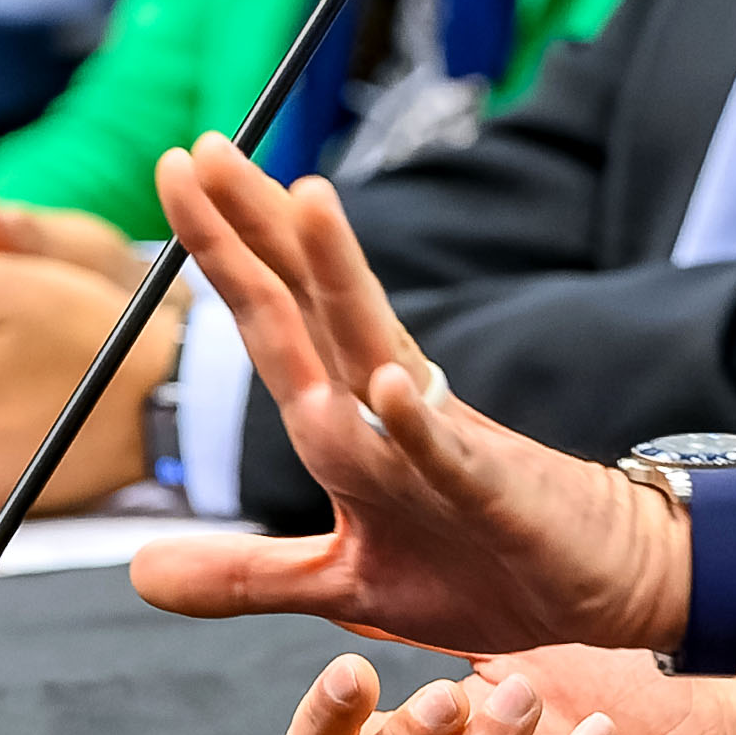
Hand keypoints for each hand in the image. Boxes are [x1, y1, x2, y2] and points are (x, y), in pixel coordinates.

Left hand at [128, 133, 714, 662]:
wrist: (594, 589)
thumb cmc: (478, 565)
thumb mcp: (341, 580)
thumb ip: (245, 574)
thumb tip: (141, 574)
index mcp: (356, 414)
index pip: (282, 315)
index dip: (229, 247)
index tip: (180, 169)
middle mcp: (393, 404)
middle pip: (313, 303)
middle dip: (259, 227)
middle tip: (206, 145)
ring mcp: (440, 443)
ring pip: (377, 348)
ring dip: (339, 276)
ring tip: (303, 198)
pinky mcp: (491, 495)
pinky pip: (447, 454)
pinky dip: (416, 422)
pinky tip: (386, 383)